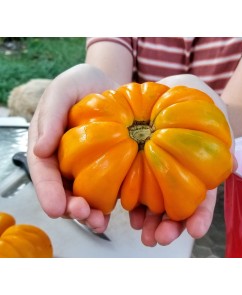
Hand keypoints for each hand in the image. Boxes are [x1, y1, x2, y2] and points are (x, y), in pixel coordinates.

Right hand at [27, 63, 117, 231]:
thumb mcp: (62, 91)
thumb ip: (50, 116)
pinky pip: (107, 186)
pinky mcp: (108, 165)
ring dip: (91, 212)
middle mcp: (65, 159)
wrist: (109, 83)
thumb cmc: (81, 84)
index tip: (56, 208)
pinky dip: (110, 202)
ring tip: (101, 222)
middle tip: (85, 215)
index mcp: (48, 144)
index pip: (43, 170)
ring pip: (84, 194)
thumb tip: (40, 148)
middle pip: (63, 189)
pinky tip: (116, 212)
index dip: (47, 191)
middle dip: (72, 207)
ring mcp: (86, 165)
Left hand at [128, 74, 234, 246]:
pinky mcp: (138, 166)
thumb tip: (235, 164)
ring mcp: (158, 174)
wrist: (176, 93)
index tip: (195, 231)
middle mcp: (179, 179)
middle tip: (158, 238)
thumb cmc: (198, 108)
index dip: (200, 217)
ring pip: (154, 204)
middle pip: (176, 209)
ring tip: (141, 232)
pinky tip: (126, 209)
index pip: (203, 200)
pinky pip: (133, 186)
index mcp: (198, 174)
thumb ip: (223, 142)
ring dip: (148, 221)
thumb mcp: (215, 119)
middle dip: (169, 226)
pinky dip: (130, 200)